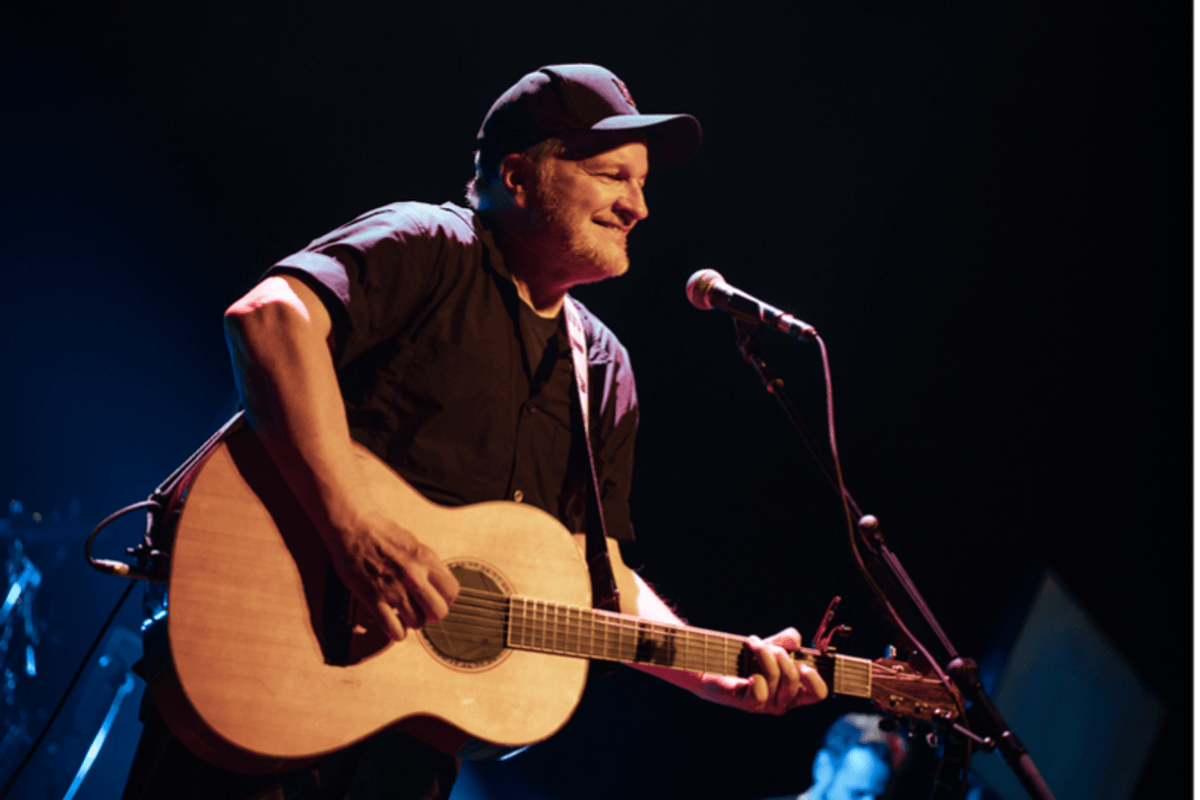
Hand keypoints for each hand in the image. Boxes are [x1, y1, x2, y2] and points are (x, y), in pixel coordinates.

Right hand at [329, 508, 459, 641]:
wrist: (352, 526)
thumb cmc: (380, 532)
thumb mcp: (414, 543)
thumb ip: (427, 565)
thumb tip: (437, 584)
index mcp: (426, 559)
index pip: (452, 591)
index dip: (445, 598)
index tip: (436, 598)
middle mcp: (413, 575)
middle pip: (439, 612)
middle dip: (431, 614)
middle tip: (422, 608)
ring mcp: (393, 588)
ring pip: (417, 623)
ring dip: (411, 621)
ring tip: (403, 612)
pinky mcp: (373, 598)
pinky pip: (393, 629)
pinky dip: (395, 632)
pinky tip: (392, 623)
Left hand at [693, 628, 827, 713]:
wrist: (717, 666)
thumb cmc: (748, 658)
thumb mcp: (771, 645)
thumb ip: (787, 640)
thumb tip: (796, 640)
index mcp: (795, 691)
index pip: (818, 693)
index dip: (815, 678)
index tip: (803, 663)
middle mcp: (783, 702)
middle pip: (793, 680)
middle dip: (781, 656)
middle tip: (768, 645)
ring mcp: (766, 705)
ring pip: (775, 679)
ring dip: (764, 655)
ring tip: (753, 642)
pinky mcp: (747, 704)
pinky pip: (760, 692)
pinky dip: (756, 677)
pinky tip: (748, 671)